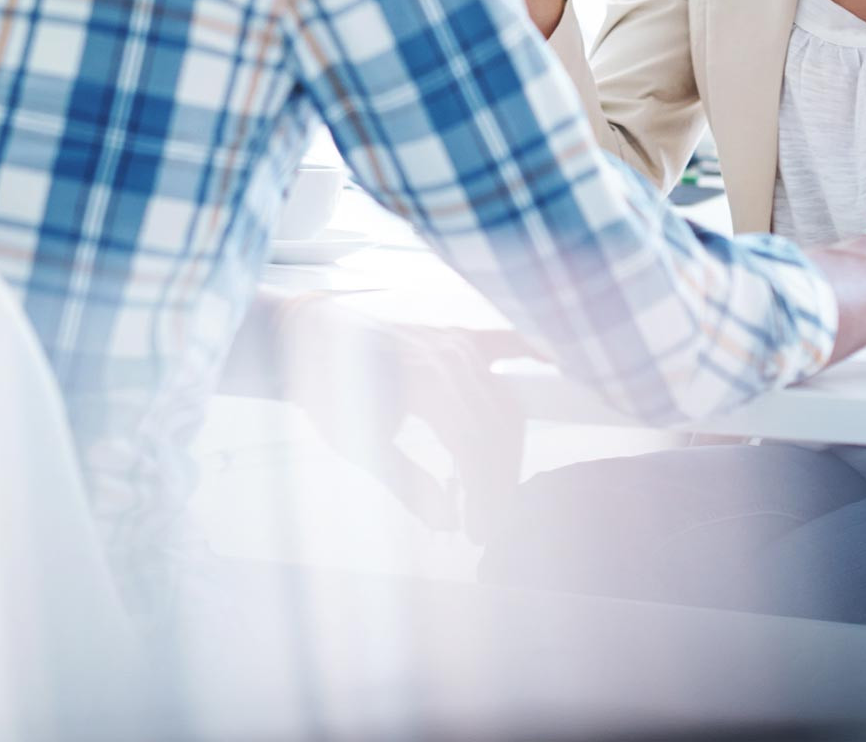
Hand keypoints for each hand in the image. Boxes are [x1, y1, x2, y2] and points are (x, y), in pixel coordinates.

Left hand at [267, 298, 532, 541]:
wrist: (308, 335)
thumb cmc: (328, 388)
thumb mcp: (357, 443)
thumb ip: (406, 482)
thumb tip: (446, 522)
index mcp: (427, 383)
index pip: (475, 449)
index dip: (483, 495)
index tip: (479, 532)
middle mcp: (452, 358)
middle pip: (498, 431)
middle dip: (497, 483)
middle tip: (488, 524)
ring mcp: (459, 342)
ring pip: (506, 403)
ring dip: (509, 450)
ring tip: (496, 490)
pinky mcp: (459, 334)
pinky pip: (509, 343)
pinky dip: (535, 352)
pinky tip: (557, 364)